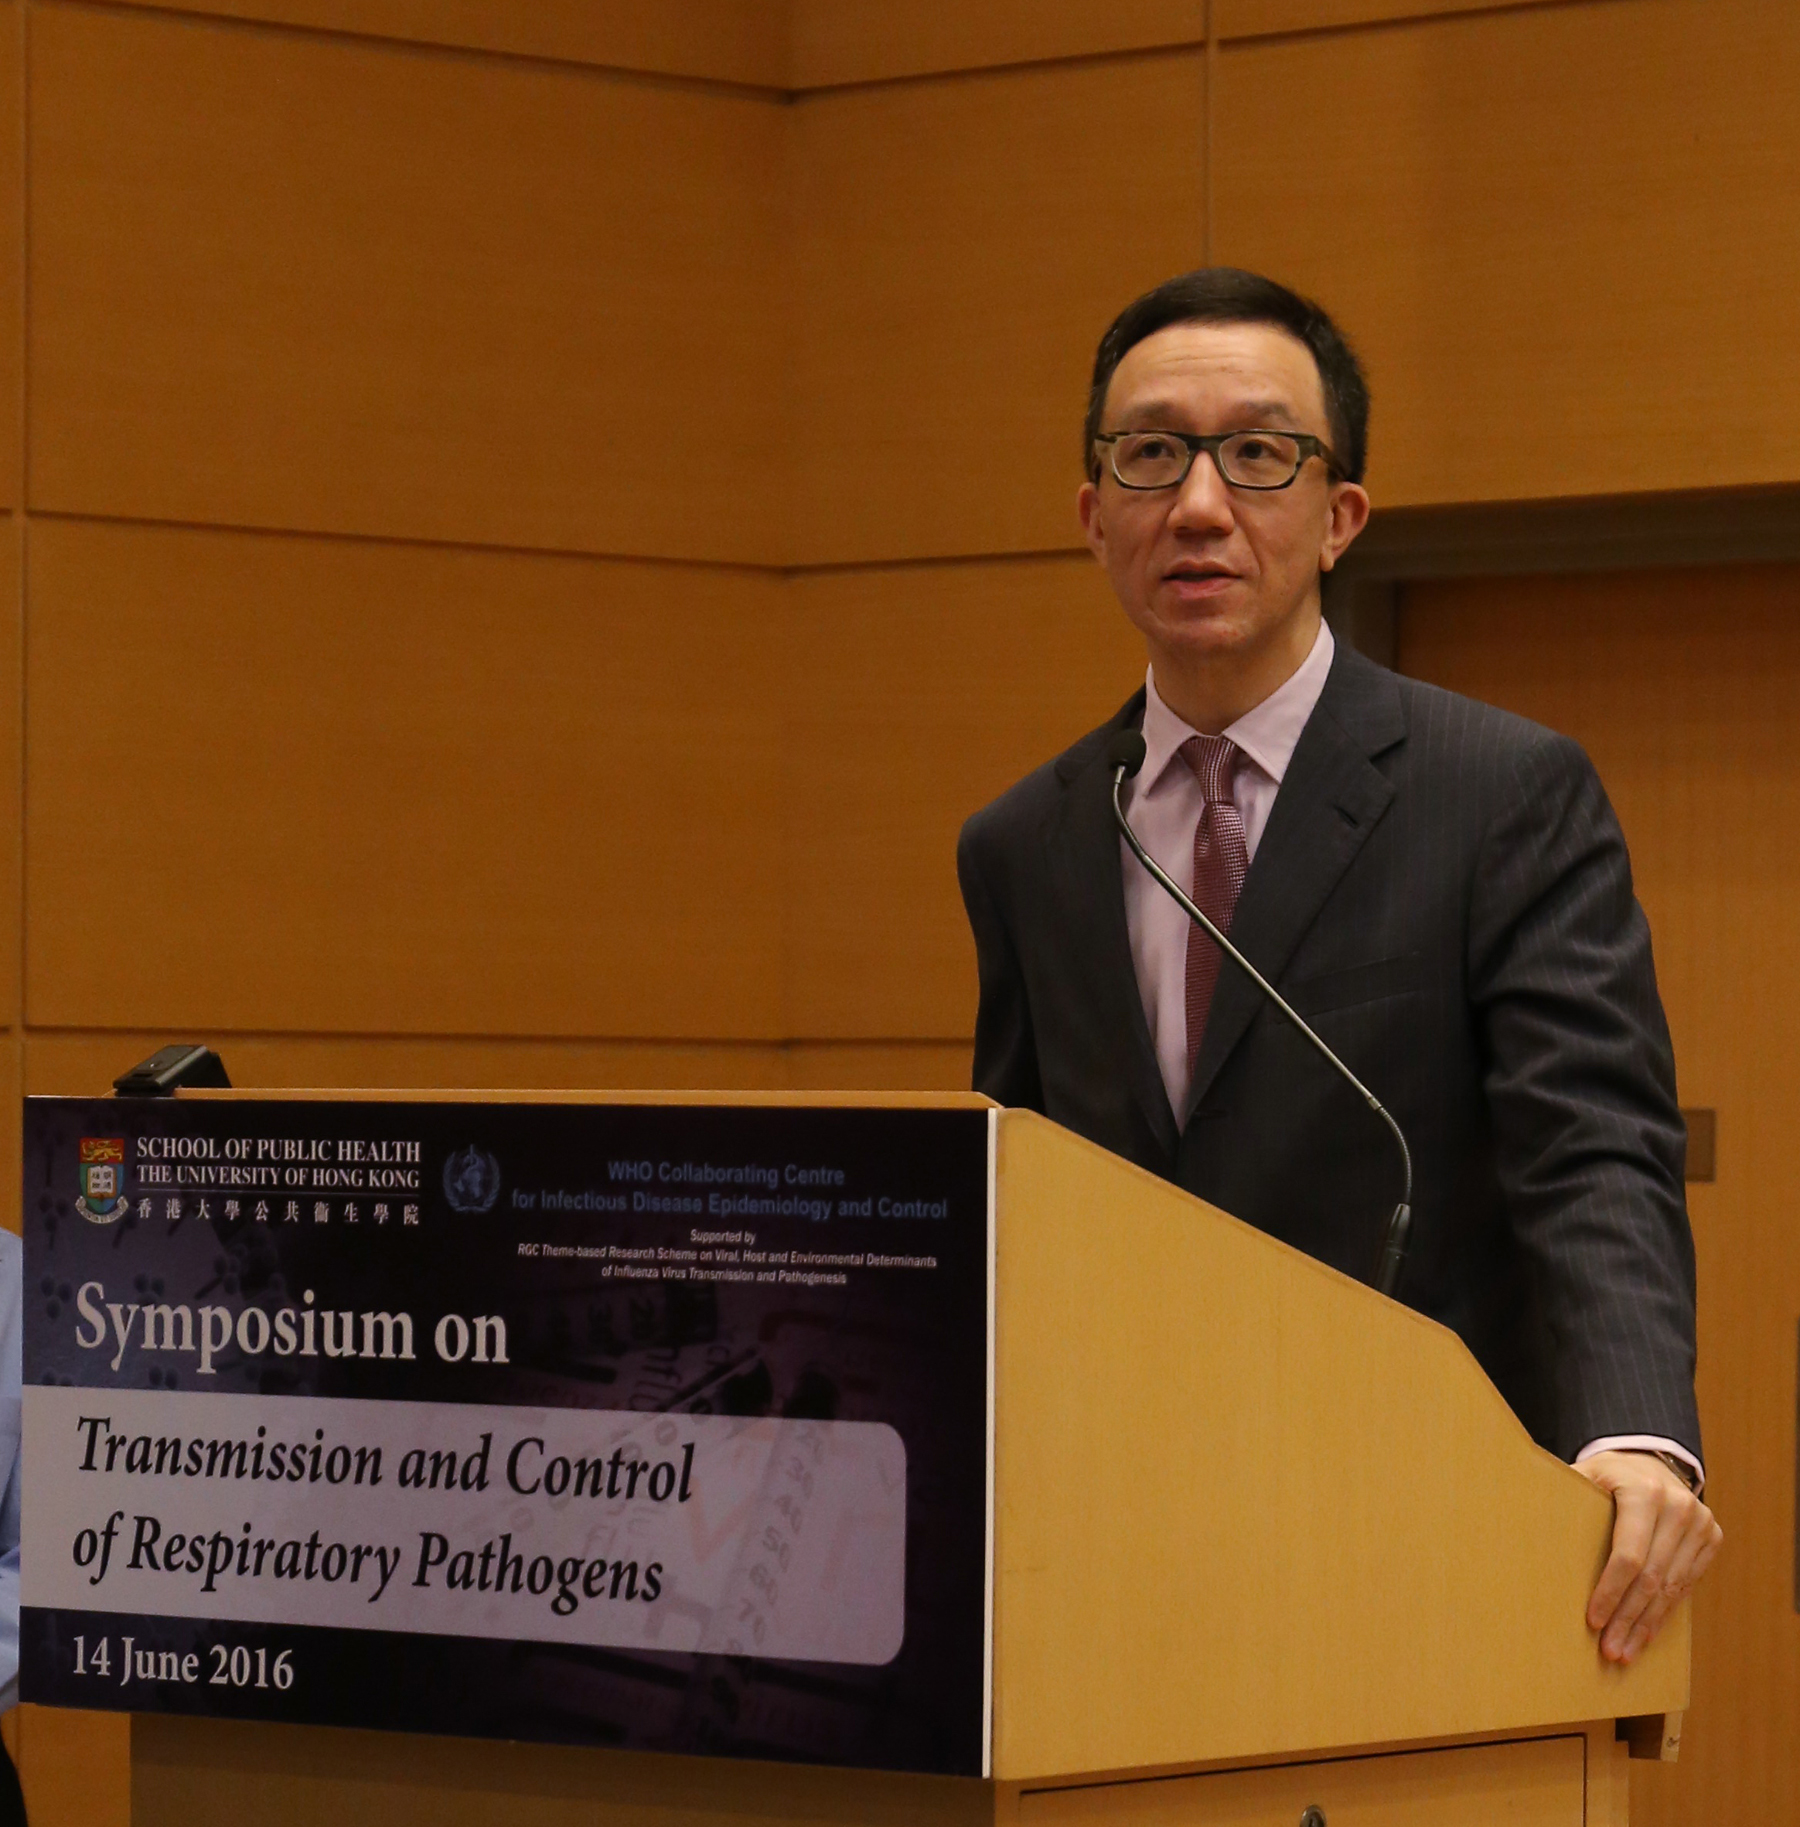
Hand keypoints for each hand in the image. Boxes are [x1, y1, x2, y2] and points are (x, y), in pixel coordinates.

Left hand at [1576, 1450, 1721, 1663]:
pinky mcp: (1712, 1538)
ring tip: (1625, 1653)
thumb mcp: (1583, 1474)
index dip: (1611, 1591)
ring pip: (1672, 1588)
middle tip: (1610, 1651)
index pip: (1629, 1555)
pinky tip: (1645, 1633)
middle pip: (1652, 1578)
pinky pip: (1686, 1585)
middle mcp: (1679, 1506)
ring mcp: (1701, 1522)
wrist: (1649, 1460)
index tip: (1593, 1621)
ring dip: (1646, 1625)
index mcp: (1643, 1491)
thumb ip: (1561, 1494)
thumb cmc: (1605, 1474)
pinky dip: (1664, 1613)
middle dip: (1628, 1618)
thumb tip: (1515, 1515)